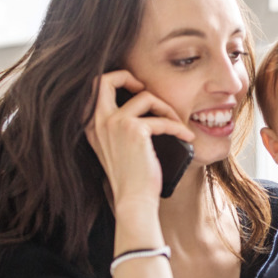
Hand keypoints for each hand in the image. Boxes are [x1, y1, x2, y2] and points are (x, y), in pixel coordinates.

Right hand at [85, 70, 195, 205]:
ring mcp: (114, 124)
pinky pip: (162, 119)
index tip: (136, 90)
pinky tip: (187, 137)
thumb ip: (117, 127)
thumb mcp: (114, 148)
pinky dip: (178, 127)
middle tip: (147, 90)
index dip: (116, 80)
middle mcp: (98, 122)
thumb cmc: (130, 178)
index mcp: (91, 125)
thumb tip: (140, 104)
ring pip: (145, 97)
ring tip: (177, 123)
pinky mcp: (134, 130)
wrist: (133, 200)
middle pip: (106, 79)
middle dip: (129, 77)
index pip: (94, 88)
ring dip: (166, 108)